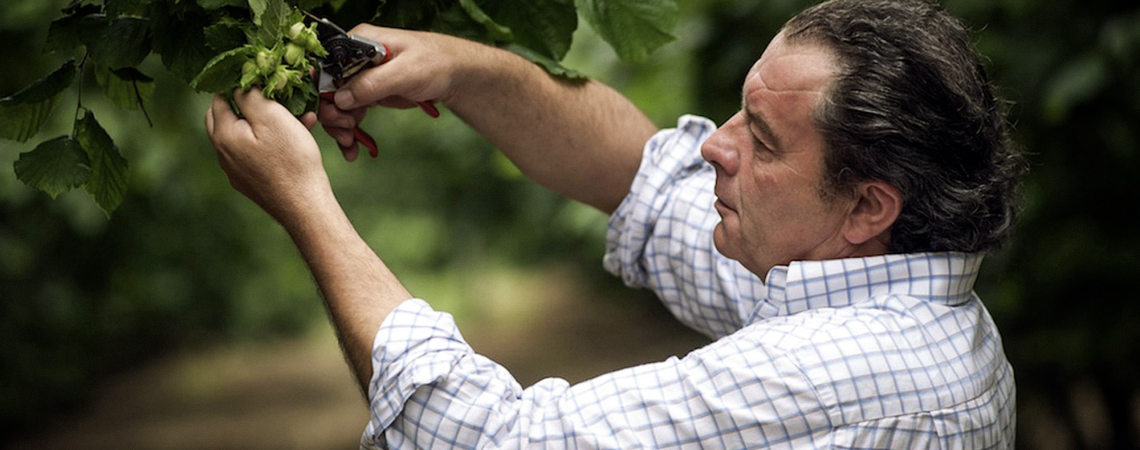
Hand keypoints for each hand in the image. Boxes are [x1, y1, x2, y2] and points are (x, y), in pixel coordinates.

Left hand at [205, 88, 326, 223]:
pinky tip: (295, 141)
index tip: (262, 82)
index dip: (240, 85)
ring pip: (244, 136)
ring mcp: (235, 171)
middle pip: (225, 117)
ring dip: (265, 124)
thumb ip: (252, 96)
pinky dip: (271, 143)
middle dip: (247, 104)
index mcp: (223, 135)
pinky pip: (255, 154)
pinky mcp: (250, 182)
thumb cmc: (291, 160)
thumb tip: (241, 83)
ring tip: (298, 119)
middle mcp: (223, 153)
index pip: (218, 98)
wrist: (304, 206)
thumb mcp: (273, 118)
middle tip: (273, 99)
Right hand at [318, 26, 479, 160]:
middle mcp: (355, 59)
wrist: (454, 74)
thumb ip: (371, 84)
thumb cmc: (434, 63)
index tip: (334, 111)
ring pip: (338, 104)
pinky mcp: (370, 93)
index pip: (327, 65)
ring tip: (350, 144)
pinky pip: (352, 113)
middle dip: (333, 113)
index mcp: (359, 42)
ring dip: (340, 127)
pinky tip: (353, 149)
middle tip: (346, 132)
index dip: (323, 90)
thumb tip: (340, 98)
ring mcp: (362, 78)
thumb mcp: (404, 73)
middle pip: (328, 88)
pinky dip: (350, 131)